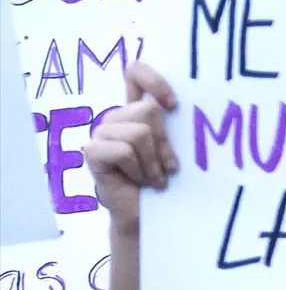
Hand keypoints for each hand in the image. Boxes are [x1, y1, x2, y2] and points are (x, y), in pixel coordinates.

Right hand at [83, 63, 178, 228]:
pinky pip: (124, 151)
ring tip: (155, 178)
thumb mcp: (174, 148)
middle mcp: (116, 118)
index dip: (154, 80)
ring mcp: (101, 134)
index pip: (135, 72)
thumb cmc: (165, 180)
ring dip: (153, 162)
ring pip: (138, 133)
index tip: (174, 106)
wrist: (147, 217)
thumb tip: (190, 107)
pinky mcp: (92, 152)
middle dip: (165, 142)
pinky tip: (138, 182)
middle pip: (148, 110)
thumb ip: (174, 125)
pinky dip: (139, 170)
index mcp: (136, 110)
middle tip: (168, 167)